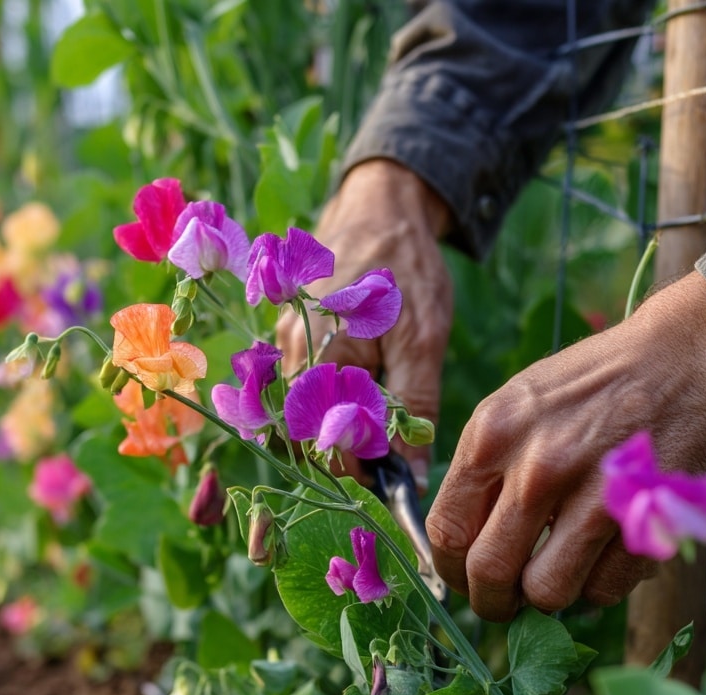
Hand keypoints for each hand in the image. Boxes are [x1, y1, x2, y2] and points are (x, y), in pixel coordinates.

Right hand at [276, 159, 453, 491]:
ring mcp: (282, 344)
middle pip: (304, 435)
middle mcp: (286, 354)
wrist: (383, 204)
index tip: (394, 469)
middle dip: (346, 450)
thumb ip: (413, 410)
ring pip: (302, 414)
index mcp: (315, 357)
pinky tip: (362, 389)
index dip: (359, 467)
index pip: (321, 445)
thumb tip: (412, 477)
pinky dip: (331, 402)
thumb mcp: (423, 340)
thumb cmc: (405, 268)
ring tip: (380, 413)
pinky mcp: (290, 337)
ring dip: (339, 427)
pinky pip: (302, 388)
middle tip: (391, 444)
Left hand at [426, 271, 705, 621]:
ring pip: (546, 592)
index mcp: (491, 434)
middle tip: (504, 604)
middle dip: (492, 602)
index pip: (446, 530)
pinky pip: (603, 589)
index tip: (464, 581)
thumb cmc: (593, 384)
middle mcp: (534, 465)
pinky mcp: (645, 518)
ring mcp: (591, 494)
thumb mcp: (516, 405)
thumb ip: (483, 469)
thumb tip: (458, 543)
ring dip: (548, 598)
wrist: (687, 357)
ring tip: (557, 577)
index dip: (450, 571)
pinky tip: (601, 559)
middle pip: (489, 573)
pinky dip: (598, 587)